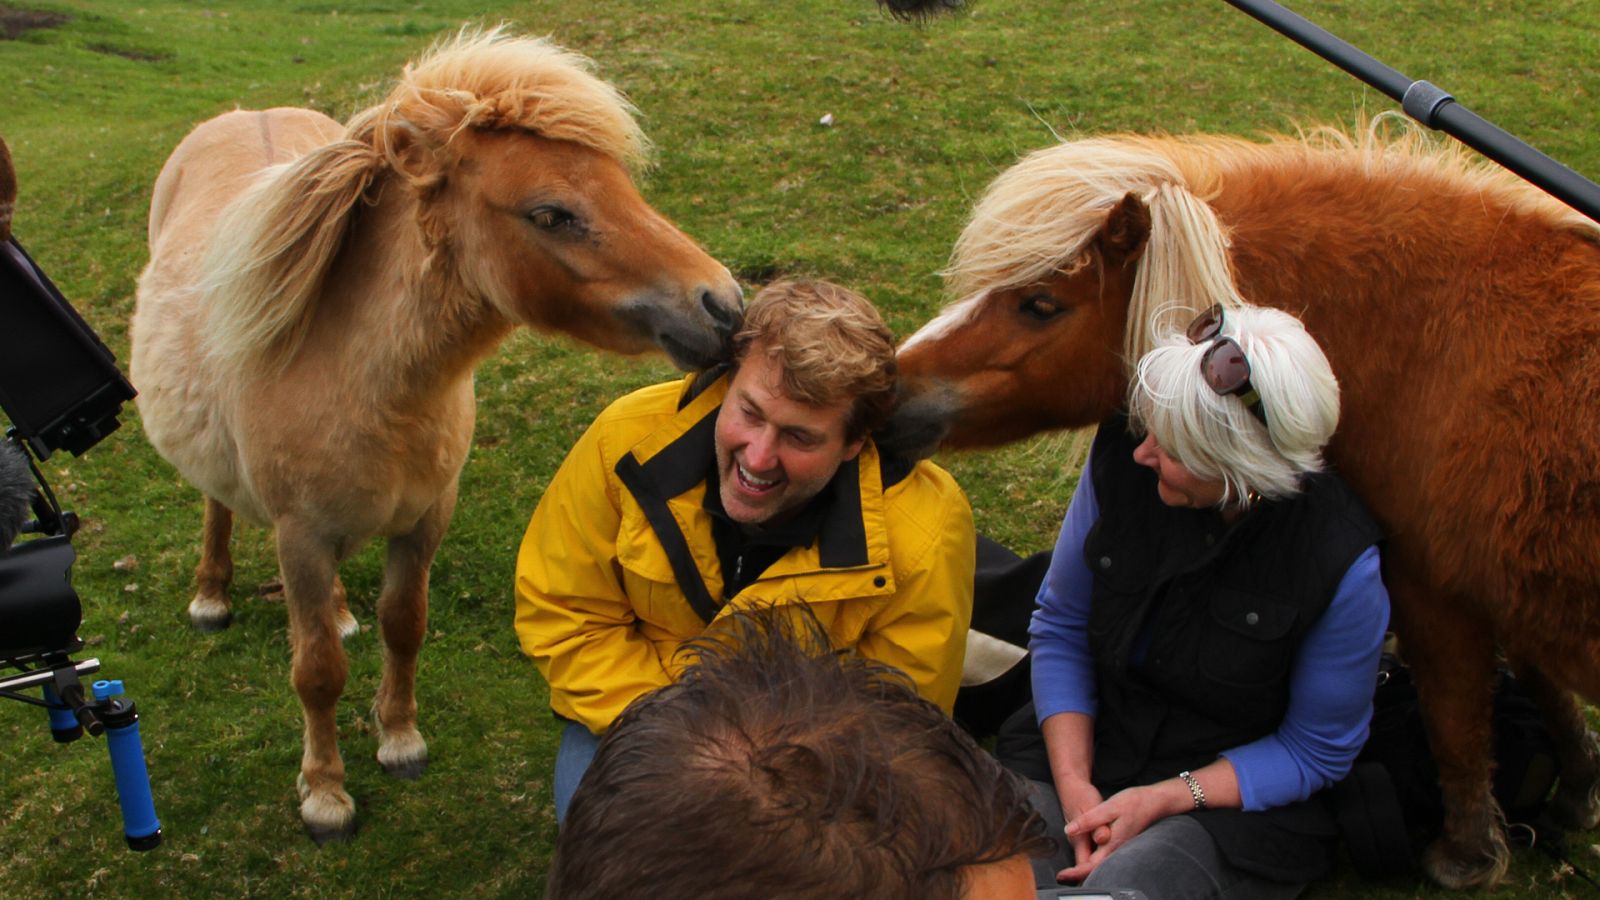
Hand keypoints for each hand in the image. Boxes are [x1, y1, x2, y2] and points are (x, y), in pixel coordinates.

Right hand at [1053, 779, 1105, 881]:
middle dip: (1095, 873)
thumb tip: (1102, 838)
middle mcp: (1076, 842)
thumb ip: (1097, 825)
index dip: (1087, 877)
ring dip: (1097, 864)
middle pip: (1086, 864)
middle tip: (1111, 881)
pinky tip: (1106, 854)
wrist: (1071, 785)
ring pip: (1088, 857)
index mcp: (1079, 839)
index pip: (1083, 865)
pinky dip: (1097, 855)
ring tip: (1111, 870)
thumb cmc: (1082, 796)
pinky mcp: (1081, 835)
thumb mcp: (1093, 808)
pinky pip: (1089, 850)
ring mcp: (1077, 839)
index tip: (1094, 887)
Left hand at [1059, 782, 1180, 881]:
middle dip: (1078, 874)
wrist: (1153, 801)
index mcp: (1112, 843)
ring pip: (1100, 864)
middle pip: (1095, 868)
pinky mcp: (1120, 842)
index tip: (1062, 875)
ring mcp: (1119, 847)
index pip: (1091, 865)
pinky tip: (1086, 858)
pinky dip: (1093, 860)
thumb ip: (1089, 820)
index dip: (1075, 872)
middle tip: (1062, 875)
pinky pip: (1105, 857)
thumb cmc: (1133, 803)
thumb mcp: (1108, 807)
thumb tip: (1069, 830)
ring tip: (1070, 871)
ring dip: (1085, 868)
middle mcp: (1116, 849)